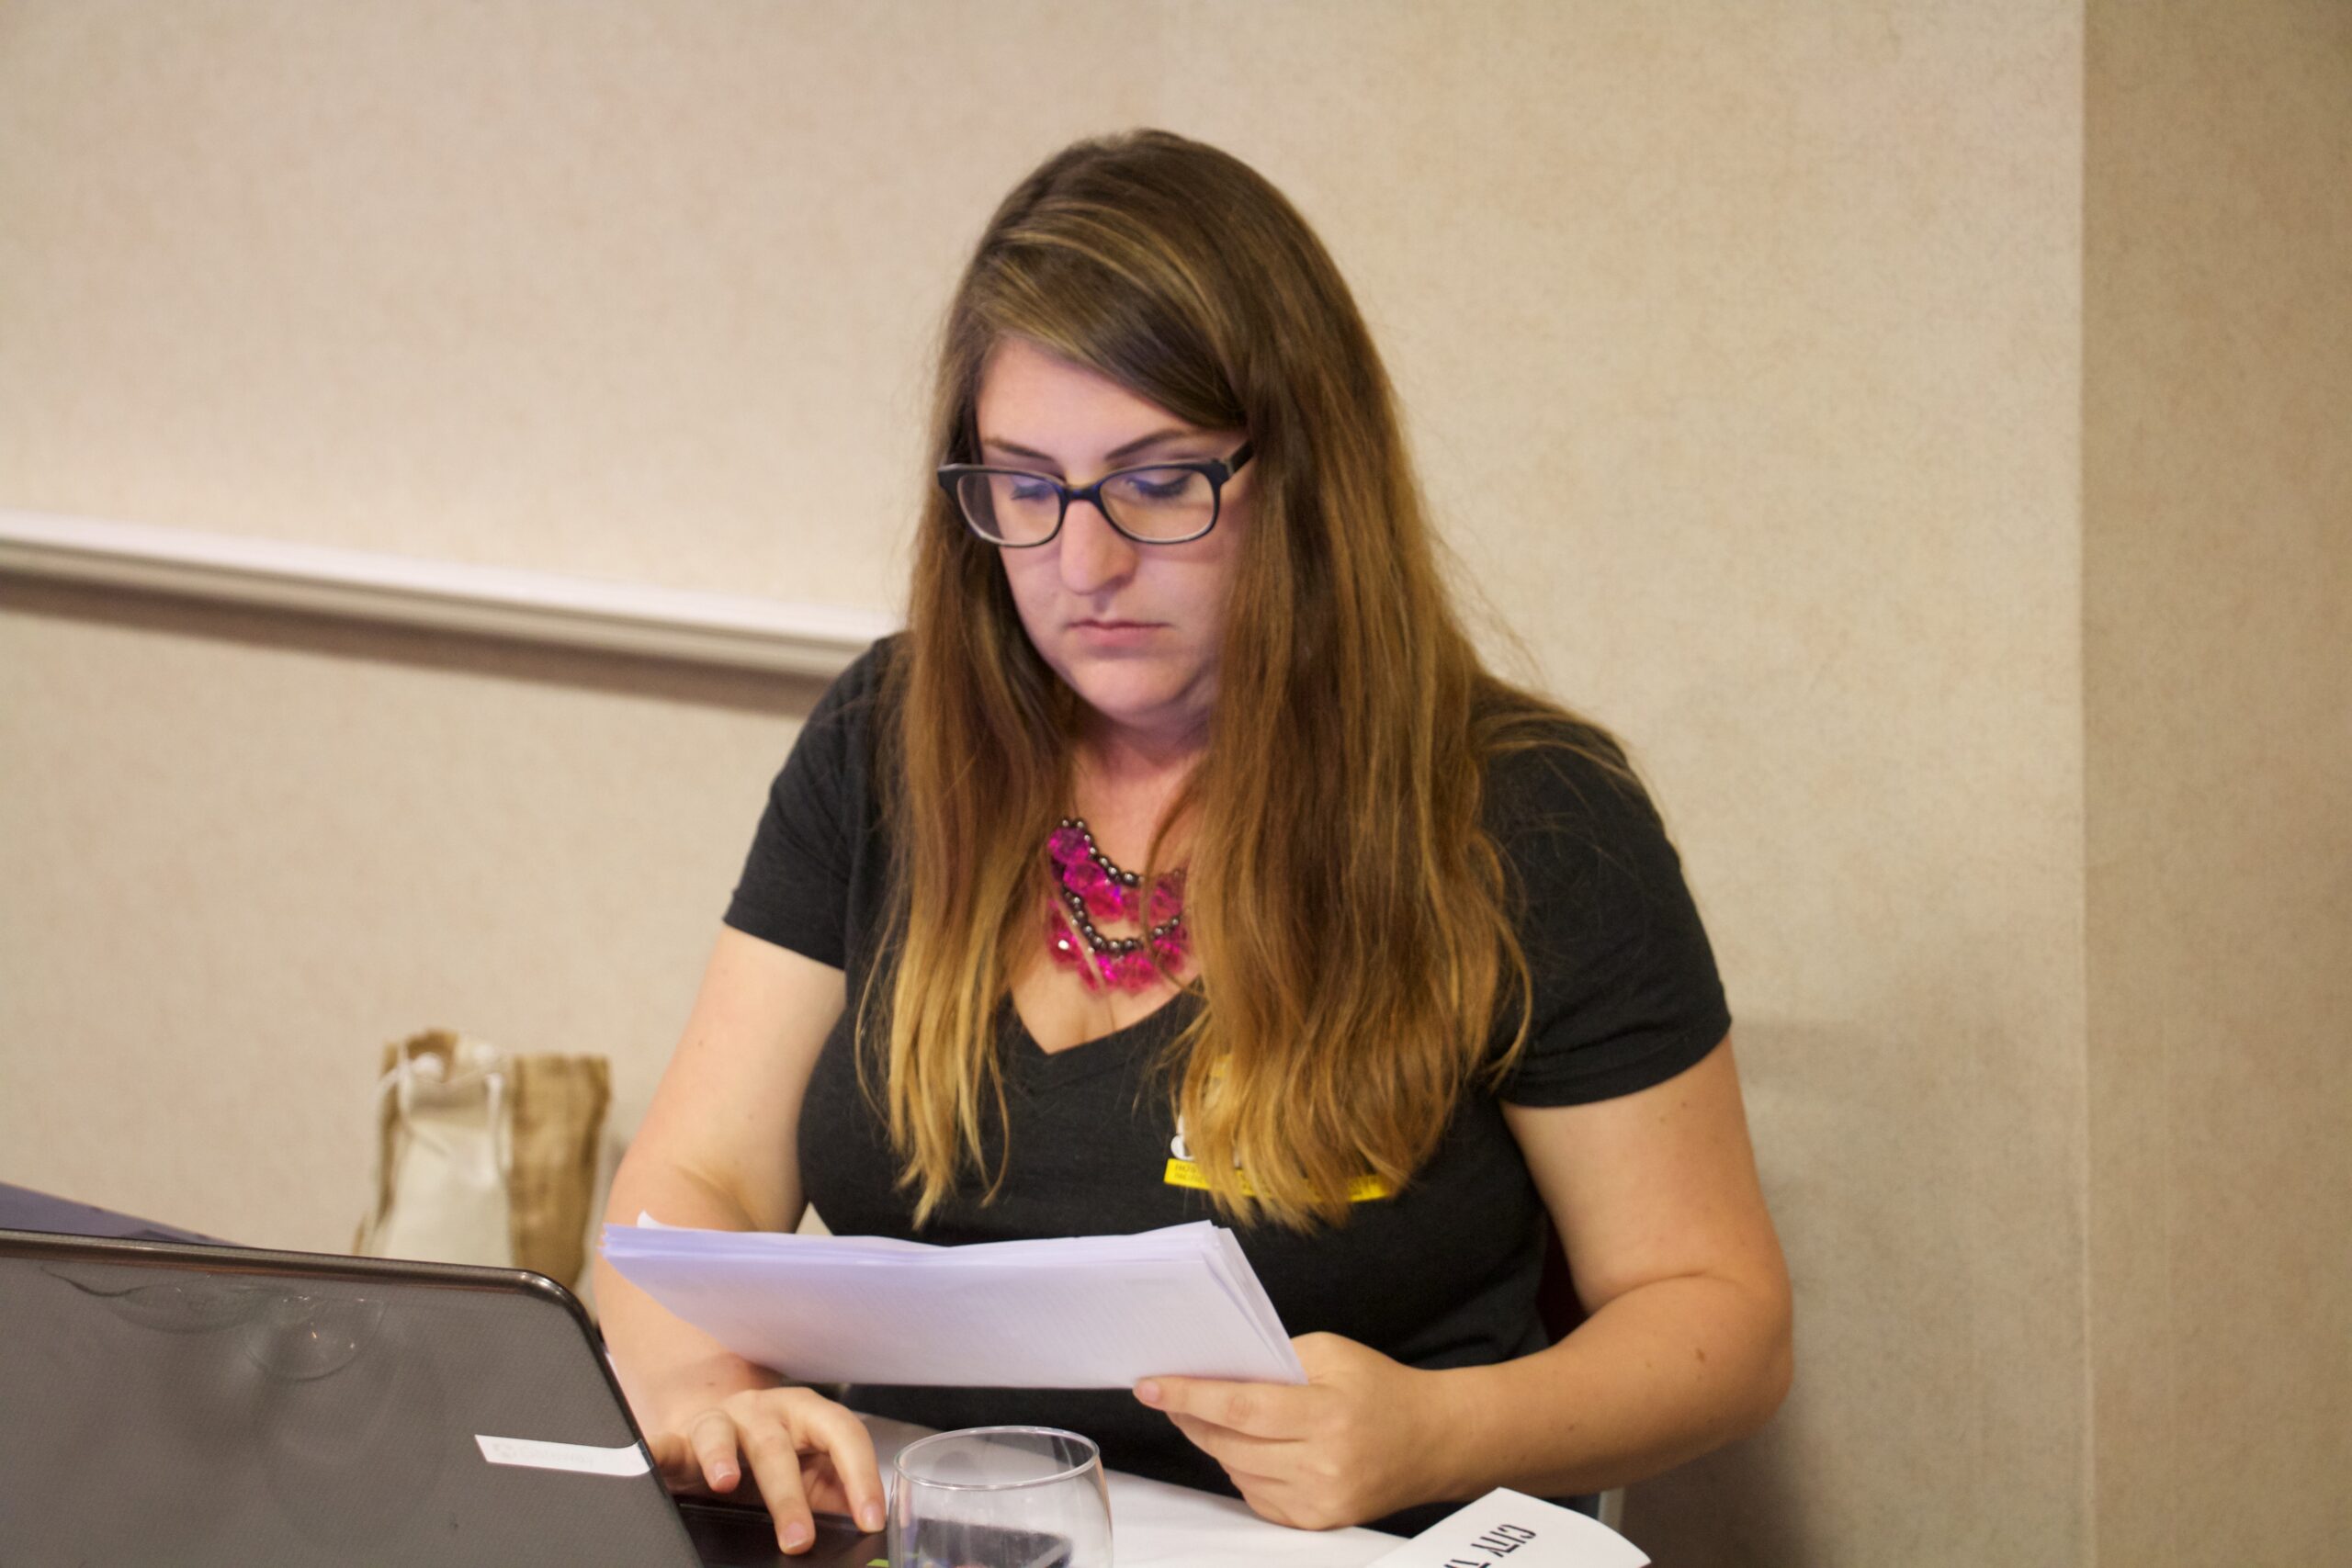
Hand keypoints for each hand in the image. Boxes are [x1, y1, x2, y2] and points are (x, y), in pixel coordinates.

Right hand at [646, 1386, 887, 1554]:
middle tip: (799, 1540)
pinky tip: (643, 1460)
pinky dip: (652, 1451)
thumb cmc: (773, 1452)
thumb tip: (868, 1525)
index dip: (861, 1474)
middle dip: (789, 1496)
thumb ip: (837, 1488)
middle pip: (778, 1447)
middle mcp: (764, 1411)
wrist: (719, 1424)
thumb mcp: (810, 1467)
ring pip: (721, 1435)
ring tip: (725, 1483)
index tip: (870, 1517)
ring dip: (722, 1457)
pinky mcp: (679, 1439)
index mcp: (807, 1414)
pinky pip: (664, 1443)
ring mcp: (720, 1421)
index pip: (843, 1435)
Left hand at [1137, 1332, 1444, 1530]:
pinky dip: (1241, 1470)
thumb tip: (1214, 1370)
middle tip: (1168, 1394)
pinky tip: (1247, 1447)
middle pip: (1230, 1444)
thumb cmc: (1379, 1388)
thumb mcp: (1330, 1353)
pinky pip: (1256, 1496)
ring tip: (1206, 1415)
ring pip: (1236, 1472)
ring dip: (1213, 1443)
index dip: (1189, 1395)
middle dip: (1191, 1417)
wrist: (1432, 1440)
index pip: (1240, 1407)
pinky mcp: (1317, 1522)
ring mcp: (1320, 1501)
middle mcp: (1323, 1465)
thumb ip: (1273, 1360)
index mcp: (1327, 1415)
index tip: (1149, 1385)